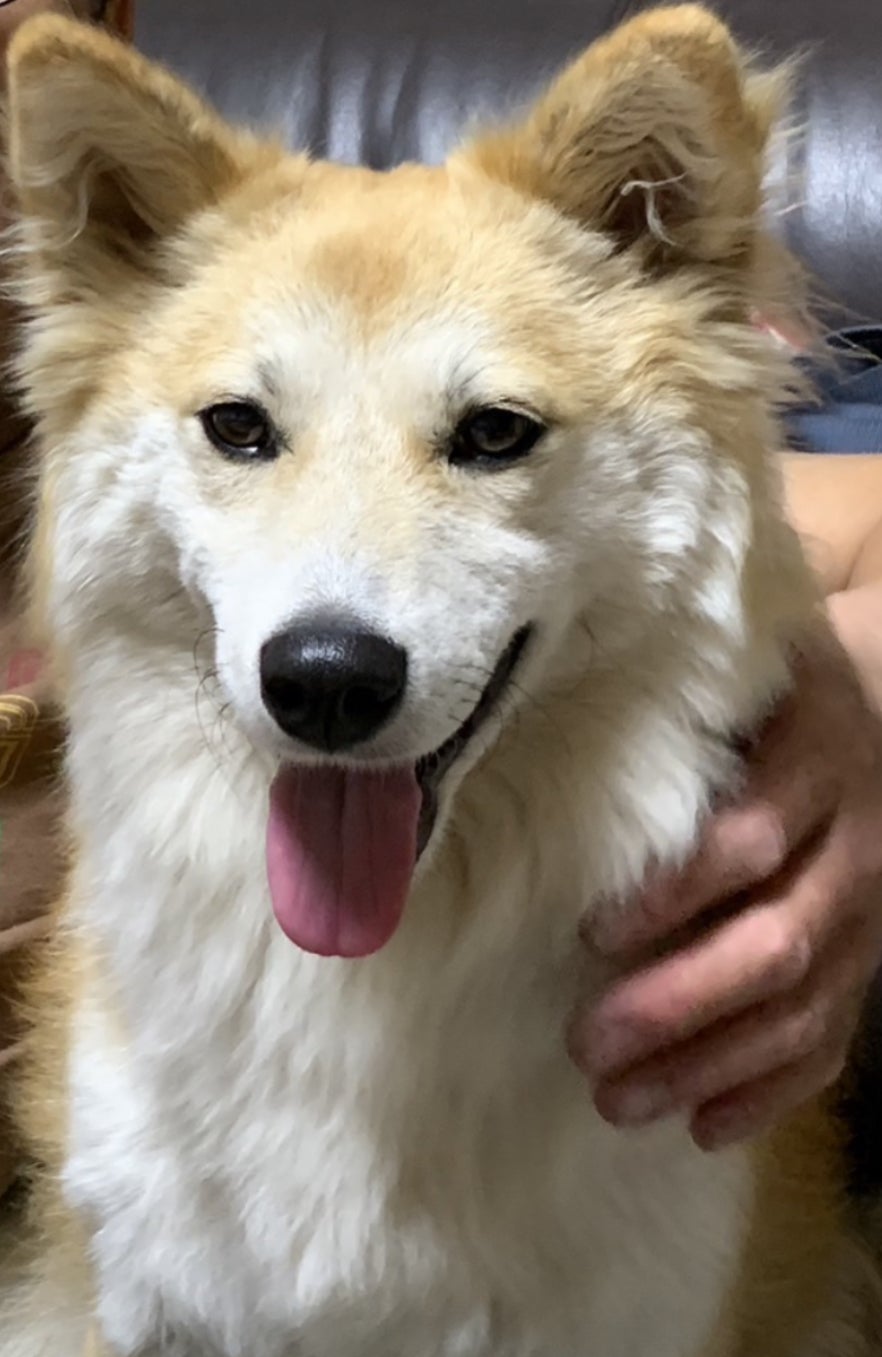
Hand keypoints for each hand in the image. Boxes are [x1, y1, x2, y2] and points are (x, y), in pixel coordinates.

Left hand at [568, 628, 881, 1150]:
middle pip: (779, 941)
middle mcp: (857, 845)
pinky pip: (834, 1042)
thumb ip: (670, 721)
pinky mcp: (869, 963)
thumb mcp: (734, 683)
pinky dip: (772, 1092)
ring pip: (805, 1008)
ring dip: (712, 1064)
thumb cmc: (769, 696)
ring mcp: (872, 915)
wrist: (877, 707)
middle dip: (680, 1001)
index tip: (592, 931)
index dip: (677, 892)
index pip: (752, 839)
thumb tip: (534, 750)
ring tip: (618, 1100)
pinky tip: (706, 1125)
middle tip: (588, 1042)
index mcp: (817, 762)